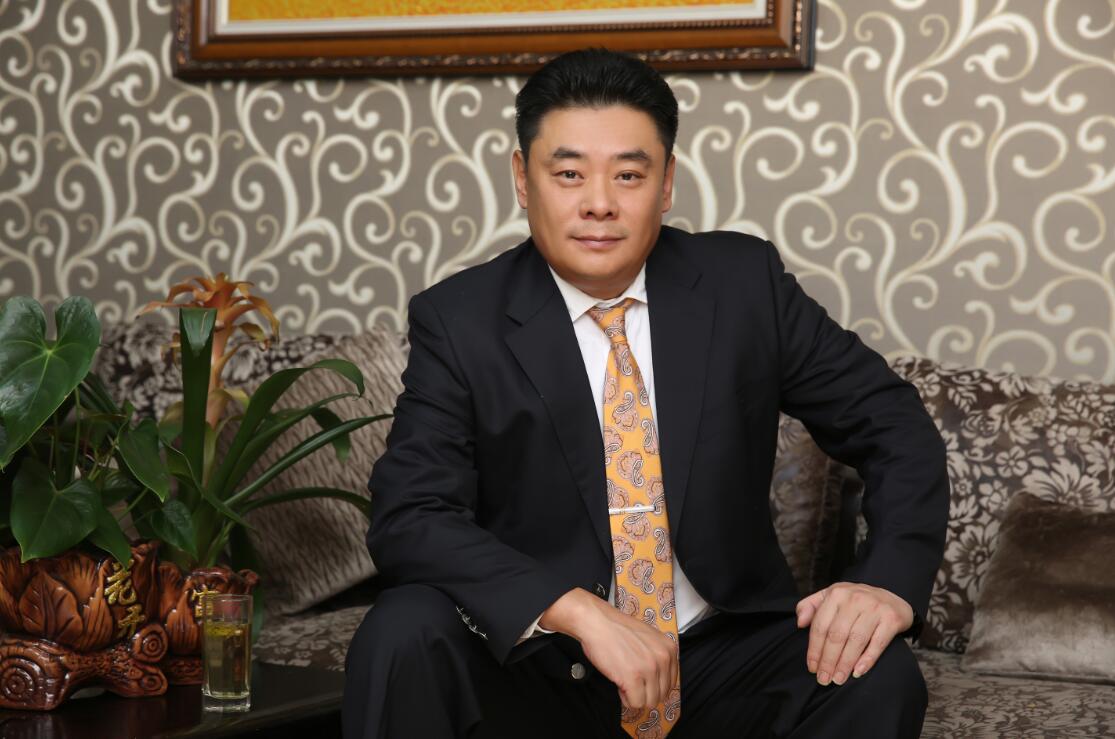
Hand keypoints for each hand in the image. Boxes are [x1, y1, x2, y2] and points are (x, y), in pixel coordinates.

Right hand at [540, 588, 677, 711]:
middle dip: (645, 692)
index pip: (671, 683)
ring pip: (650, 702)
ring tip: (625, 681)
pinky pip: (635, 703)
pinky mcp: (633, 678)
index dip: (654, 685)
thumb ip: (658, 655)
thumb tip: (659, 680)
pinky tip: (619, 684)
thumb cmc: (617, 629)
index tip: (642, 680)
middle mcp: (663, 659)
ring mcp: (649, 669)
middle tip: (631, 681)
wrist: (597, 622)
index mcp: (669, 649)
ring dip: (636, 697)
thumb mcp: (648, 637)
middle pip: (661, 695)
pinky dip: (626, 699)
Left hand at [795, 582, 912, 685]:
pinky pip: (877, 643)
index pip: (820, 625)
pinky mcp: (891, 619)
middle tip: (824, 679)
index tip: (812, 667)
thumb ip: (811, 606)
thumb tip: (799, 623)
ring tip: (838, 679)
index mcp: (836, 593)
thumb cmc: (855, 602)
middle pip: (837, 635)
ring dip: (845, 663)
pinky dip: (867, 659)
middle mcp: (855, 598)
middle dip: (828, 660)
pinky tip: (858, 672)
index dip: (814, 649)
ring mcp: (874, 608)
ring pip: (856, 640)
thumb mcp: (832, 597)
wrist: (892, 599)